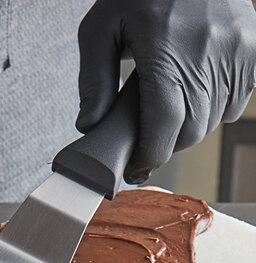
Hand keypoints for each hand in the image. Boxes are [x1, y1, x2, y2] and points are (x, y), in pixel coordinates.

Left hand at [76, 0, 255, 183]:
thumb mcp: (100, 28)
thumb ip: (93, 80)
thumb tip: (90, 125)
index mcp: (166, 44)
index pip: (165, 122)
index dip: (150, 153)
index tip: (134, 166)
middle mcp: (209, 48)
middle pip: (190, 130)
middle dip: (165, 145)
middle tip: (144, 142)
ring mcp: (238, 49)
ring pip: (212, 122)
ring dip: (187, 130)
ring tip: (165, 114)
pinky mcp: (254, 49)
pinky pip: (235, 105)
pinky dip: (212, 112)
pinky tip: (191, 96)